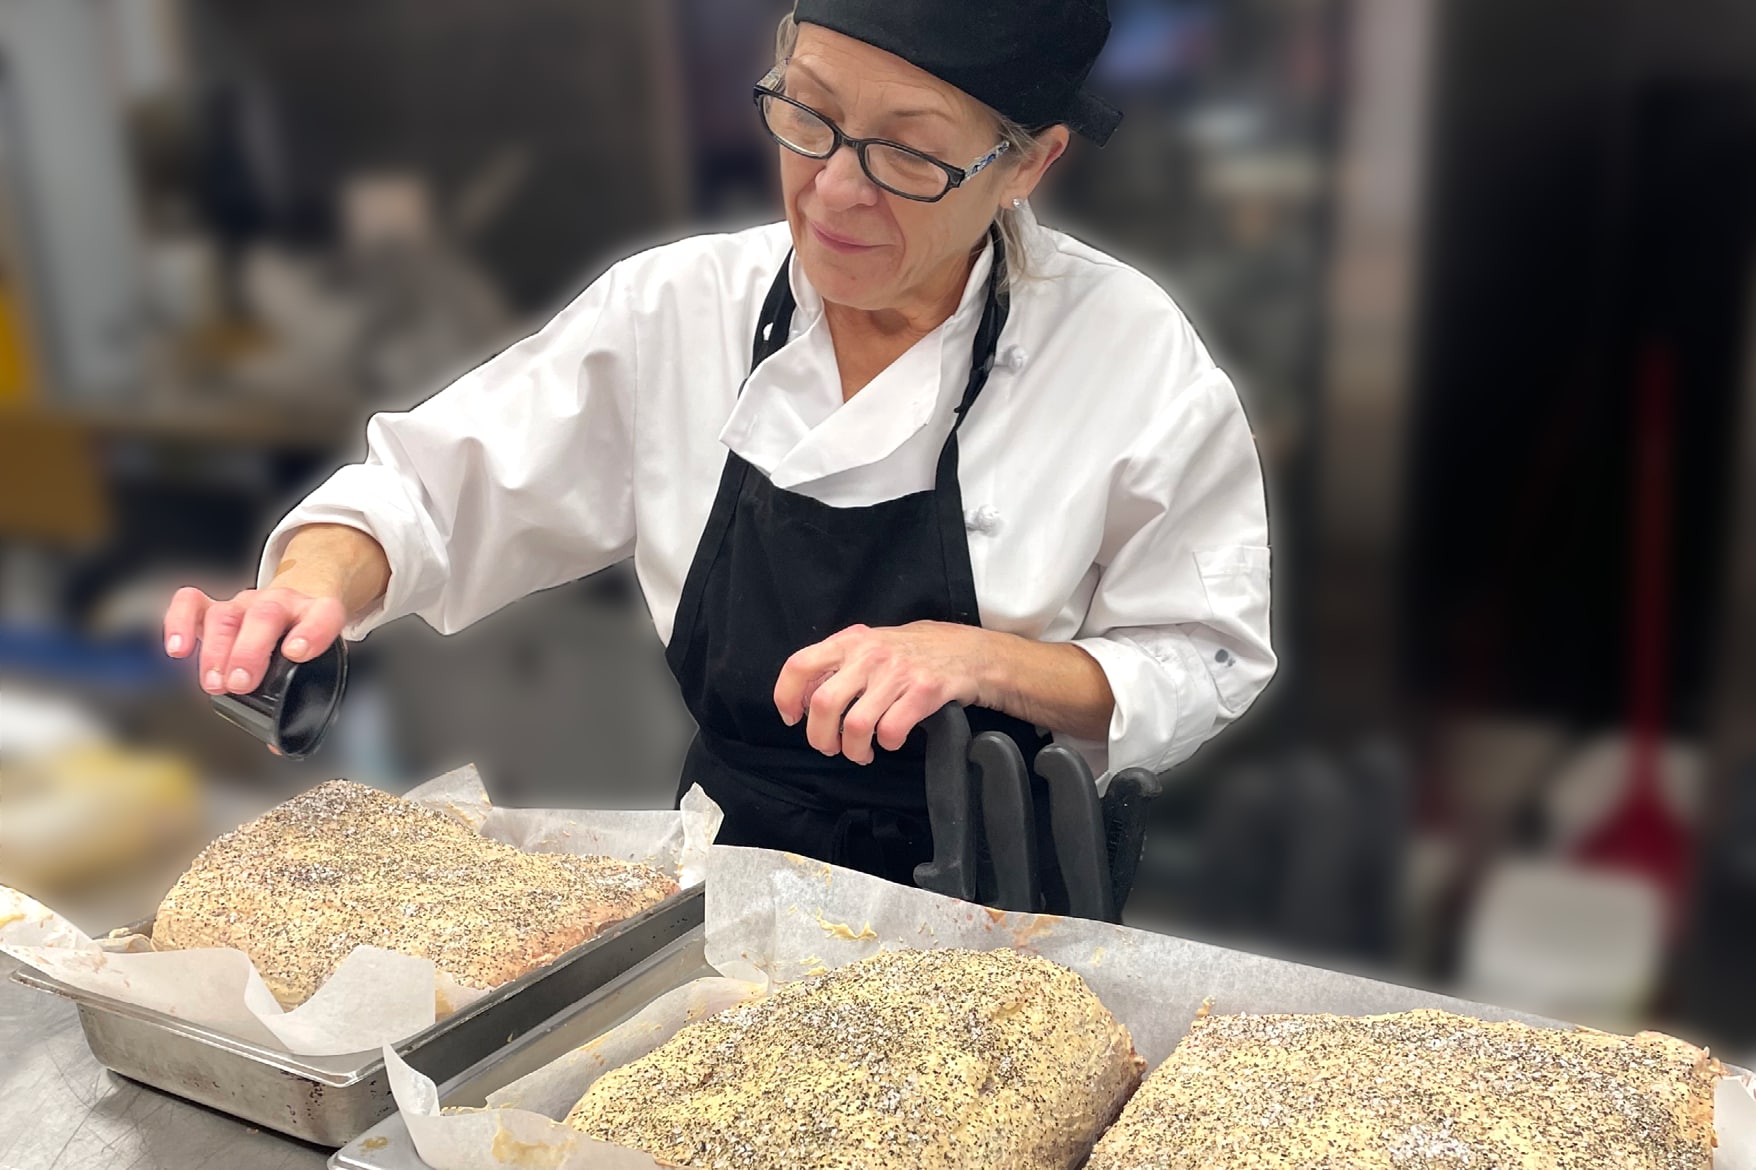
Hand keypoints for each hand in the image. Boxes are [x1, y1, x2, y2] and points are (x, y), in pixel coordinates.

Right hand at [163, 585, 345, 695]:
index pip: (324, 615)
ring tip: (214, 684)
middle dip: (249, 652)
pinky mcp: (214, 605)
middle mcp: (281, 605)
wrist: (294, 609)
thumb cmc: (301, 640)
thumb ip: (302, 699)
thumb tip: (277, 741)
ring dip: (216, 651)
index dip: (312, 632)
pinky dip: (180, 623)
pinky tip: (179, 649)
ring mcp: (247, 604)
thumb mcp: (316, 664)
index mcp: (317, 614)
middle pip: (266, 616)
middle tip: (241, 684)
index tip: (298, 653)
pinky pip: (191, 603)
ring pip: (227, 614)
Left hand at [772, 622, 998, 764]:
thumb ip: (838, 663)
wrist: (968, 651)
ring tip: (860, 751)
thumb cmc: (913, 652)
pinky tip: (890, 740)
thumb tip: (802, 697)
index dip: (787, 697)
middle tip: (829, 746)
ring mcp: (897, 672)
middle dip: (820, 737)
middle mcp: (870, 654)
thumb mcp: (871, 644)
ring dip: (853, 749)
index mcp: (850, 641)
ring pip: (855, 725)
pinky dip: (887, 743)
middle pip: (823, 704)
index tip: (793, 718)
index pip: (800, 665)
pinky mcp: (924, 691)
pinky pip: (891, 730)